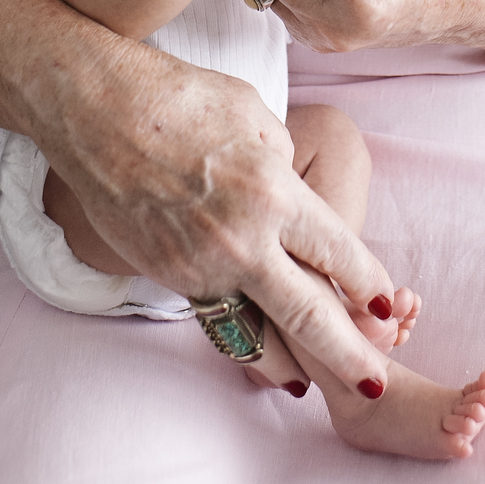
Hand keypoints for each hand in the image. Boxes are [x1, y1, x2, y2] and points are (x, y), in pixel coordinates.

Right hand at [38, 38, 393, 390]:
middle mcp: (243, 240)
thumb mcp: (255, 116)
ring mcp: (201, 265)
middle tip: (377, 381)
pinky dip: (240, 338)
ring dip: (292, 362)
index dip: (368, 285)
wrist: (97, 110)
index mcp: (276, 192)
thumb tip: (289, 195)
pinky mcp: (167, 275)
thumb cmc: (181, 96)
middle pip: (310, 313)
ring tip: (317, 386)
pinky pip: (215, 315)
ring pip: (259, 331)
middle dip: (349, 354)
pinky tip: (258, 353)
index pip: (339, 253)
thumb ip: (282, 163)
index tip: (387, 307)